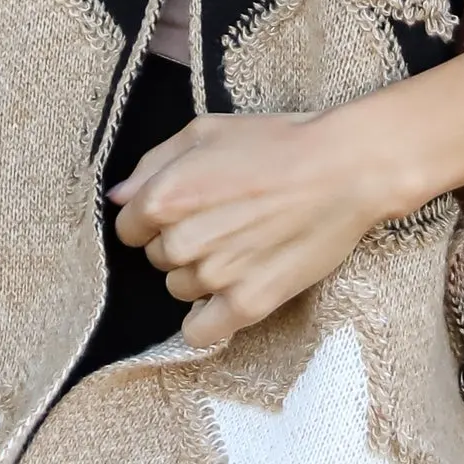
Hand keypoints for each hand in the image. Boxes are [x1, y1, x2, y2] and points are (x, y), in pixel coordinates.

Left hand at [110, 108, 395, 352]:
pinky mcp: (247, 304)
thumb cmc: (277, 143)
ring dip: (202, 275)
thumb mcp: (206, 131)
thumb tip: (119, 198)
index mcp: (164, 197)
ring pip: (180, 291)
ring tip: (242, 247)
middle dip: (182, 243)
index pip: (130, 229)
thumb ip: (152, 164)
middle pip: (158, 260)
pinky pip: (201, 332)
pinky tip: (228, 297)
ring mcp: (215, 276)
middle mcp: (181, 241)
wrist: (344, 170)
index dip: (156, 219)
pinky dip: (208, 321)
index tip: (190, 210)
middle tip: (226, 222)